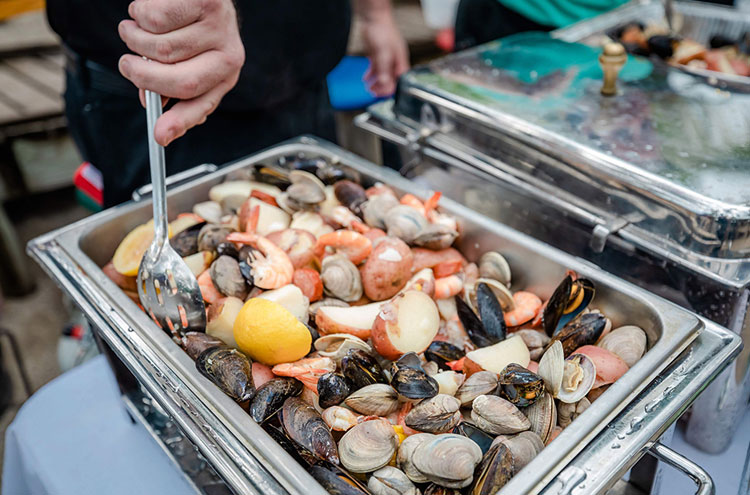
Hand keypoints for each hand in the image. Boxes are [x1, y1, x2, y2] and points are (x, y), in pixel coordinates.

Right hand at [118, 0, 244, 145]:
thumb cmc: (189, 23)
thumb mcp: (186, 58)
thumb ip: (169, 84)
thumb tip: (149, 103)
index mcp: (224, 75)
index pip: (202, 104)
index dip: (179, 123)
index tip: (159, 136)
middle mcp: (228, 55)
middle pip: (180, 82)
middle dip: (143, 77)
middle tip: (127, 65)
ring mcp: (219, 29)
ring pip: (160, 48)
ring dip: (134, 38)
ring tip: (134, 29)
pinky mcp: (205, 2)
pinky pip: (154, 18)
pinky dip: (138, 14)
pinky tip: (145, 10)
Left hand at [360, 8, 408, 96]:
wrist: (373, 18)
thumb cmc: (382, 31)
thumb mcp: (383, 53)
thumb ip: (384, 69)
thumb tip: (384, 83)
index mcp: (400, 61)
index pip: (399, 81)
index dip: (391, 88)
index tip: (381, 93)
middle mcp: (394, 62)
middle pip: (391, 80)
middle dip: (382, 88)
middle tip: (373, 93)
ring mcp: (386, 59)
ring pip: (383, 76)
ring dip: (376, 83)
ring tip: (369, 88)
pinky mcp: (378, 56)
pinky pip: (375, 69)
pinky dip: (371, 75)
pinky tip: (365, 79)